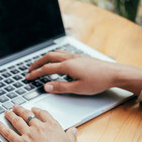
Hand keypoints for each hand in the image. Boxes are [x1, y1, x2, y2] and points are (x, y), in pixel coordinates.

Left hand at [0, 105, 77, 141]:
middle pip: (28, 115)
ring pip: (17, 121)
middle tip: (16, 107)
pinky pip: (8, 133)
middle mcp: (40, 127)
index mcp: (53, 126)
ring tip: (6, 112)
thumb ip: (71, 136)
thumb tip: (73, 130)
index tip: (33, 109)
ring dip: (11, 115)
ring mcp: (29, 134)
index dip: (37, 110)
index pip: (43, 114)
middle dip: (21, 110)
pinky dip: (1, 128)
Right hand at [25, 50, 141, 95]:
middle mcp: (70, 58)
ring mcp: (75, 56)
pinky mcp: (80, 57)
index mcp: (67, 66)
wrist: (114, 73)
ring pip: (56, 54)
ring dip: (45, 58)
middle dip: (37, 63)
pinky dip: (54, 56)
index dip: (35, 73)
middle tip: (30, 69)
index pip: (46, 69)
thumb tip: (46, 87)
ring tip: (40, 64)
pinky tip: (57, 61)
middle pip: (48, 57)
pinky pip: (63, 54)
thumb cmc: (98, 81)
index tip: (27, 77)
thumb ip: (60, 87)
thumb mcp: (78, 88)